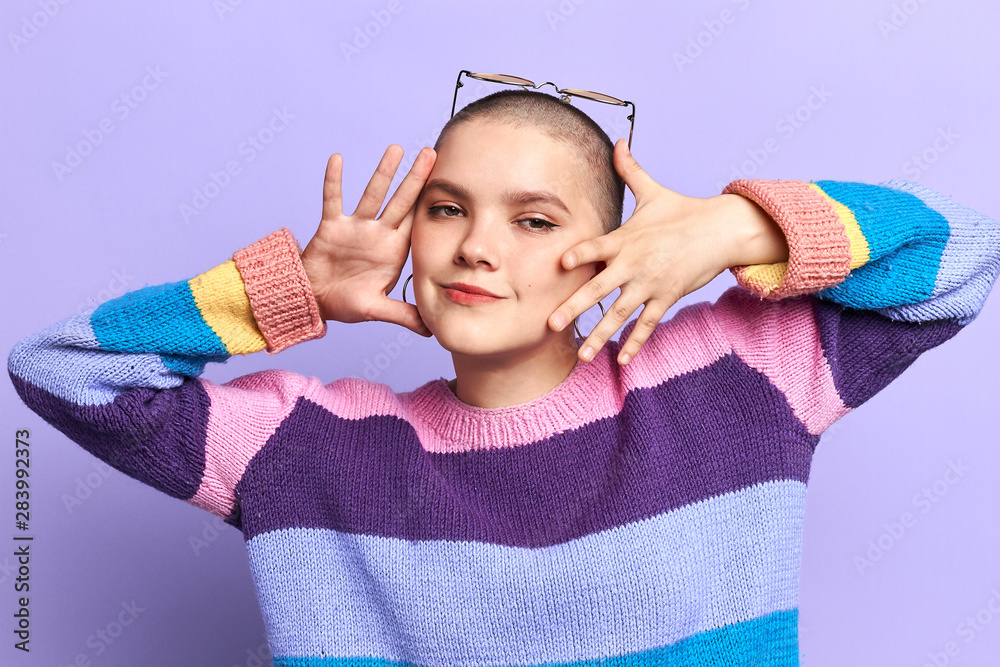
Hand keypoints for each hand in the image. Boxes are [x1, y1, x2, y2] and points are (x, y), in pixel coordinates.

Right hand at [300, 145, 436, 335]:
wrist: (314, 300)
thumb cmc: (345, 304)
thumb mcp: (376, 308)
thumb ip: (402, 315)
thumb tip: (430, 330)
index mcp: (393, 250)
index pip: (416, 221)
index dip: (431, 203)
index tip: (448, 182)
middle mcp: (377, 234)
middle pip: (400, 200)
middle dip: (415, 178)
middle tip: (431, 152)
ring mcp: (355, 227)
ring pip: (372, 194)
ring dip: (384, 172)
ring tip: (396, 149)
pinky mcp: (331, 226)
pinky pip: (333, 199)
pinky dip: (334, 180)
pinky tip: (338, 159)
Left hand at [548, 139, 775, 365]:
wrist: (721, 230)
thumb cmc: (683, 210)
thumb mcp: (653, 191)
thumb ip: (629, 170)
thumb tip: (618, 141)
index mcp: (626, 238)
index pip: (596, 247)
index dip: (579, 254)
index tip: (560, 264)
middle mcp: (634, 264)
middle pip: (599, 289)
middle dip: (574, 308)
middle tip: (551, 325)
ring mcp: (651, 284)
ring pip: (620, 315)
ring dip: (601, 336)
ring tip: (583, 356)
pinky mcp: (666, 297)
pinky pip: (648, 324)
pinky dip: (636, 343)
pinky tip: (622, 361)